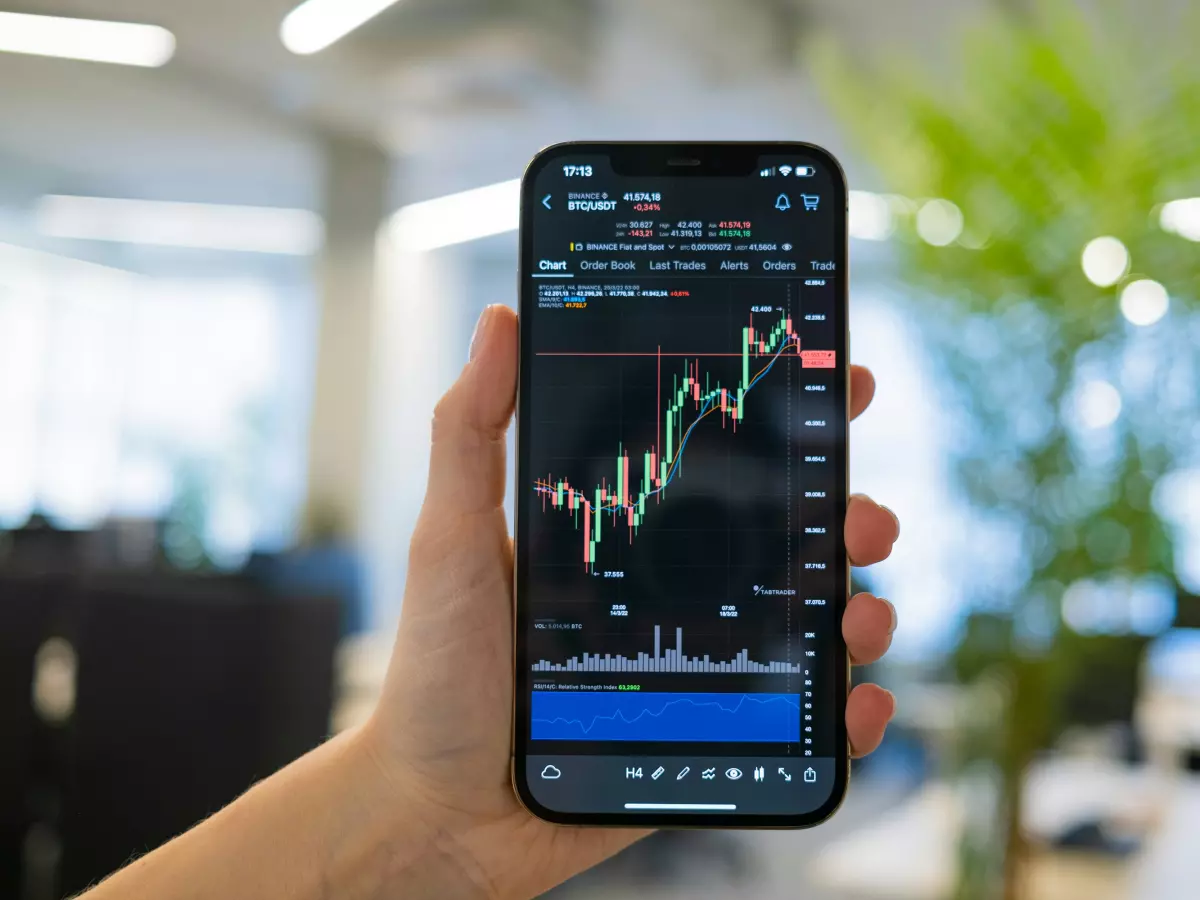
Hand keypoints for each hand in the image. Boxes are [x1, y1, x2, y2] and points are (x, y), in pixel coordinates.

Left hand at [361, 304, 900, 898]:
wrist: (437, 811)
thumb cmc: (436, 672)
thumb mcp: (448, 538)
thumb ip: (472, 433)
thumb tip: (500, 321)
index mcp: (628, 535)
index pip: (723, 466)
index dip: (790, 426)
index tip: (840, 388)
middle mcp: (675, 592)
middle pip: (788, 542)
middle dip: (848, 518)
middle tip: (864, 519)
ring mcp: (700, 666)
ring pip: (810, 626)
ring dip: (863, 612)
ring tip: (862, 617)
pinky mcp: (712, 738)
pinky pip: (801, 724)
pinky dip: (848, 716)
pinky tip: (862, 707)